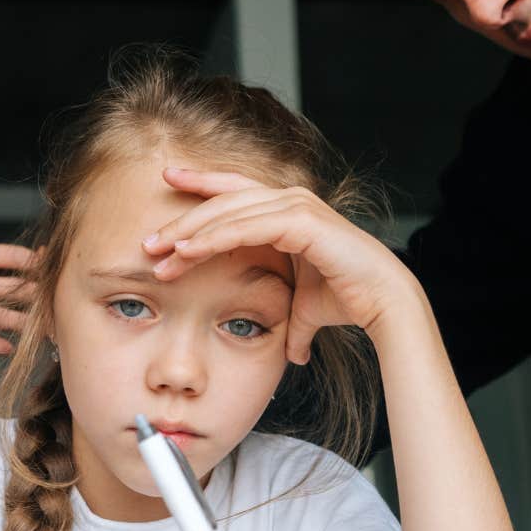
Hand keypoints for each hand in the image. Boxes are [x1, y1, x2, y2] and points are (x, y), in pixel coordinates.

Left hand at [144, 169, 419, 362]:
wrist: (382, 304)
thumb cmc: (347, 299)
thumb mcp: (302, 306)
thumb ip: (291, 323)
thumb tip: (292, 352)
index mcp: (287, 211)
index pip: (235, 190)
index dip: (201, 182)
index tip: (169, 178)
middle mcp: (290, 201)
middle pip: (222, 201)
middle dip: (183, 219)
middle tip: (148, 239)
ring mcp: (296, 206)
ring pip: (228, 212)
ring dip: (190, 231)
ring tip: (158, 251)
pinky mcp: (301, 222)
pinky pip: (245, 227)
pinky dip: (214, 238)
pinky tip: (188, 252)